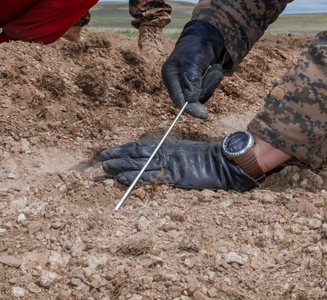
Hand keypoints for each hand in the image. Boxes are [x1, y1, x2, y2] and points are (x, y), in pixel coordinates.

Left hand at [101, 140, 256, 191]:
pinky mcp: (173, 177)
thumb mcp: (187, 153)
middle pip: (136, 154)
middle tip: (102, 158)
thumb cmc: (209, 158)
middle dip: (118, 156)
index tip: (110, 150)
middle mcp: (165, 153)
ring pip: (139, 164)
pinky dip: (135, 178)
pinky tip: (122, 179)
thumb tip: (157, 158)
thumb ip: (172, 155)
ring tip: (106, 167)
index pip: (141, 146)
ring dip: (121, 166)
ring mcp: (169, 165)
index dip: (124, 148)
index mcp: (168, 147)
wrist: (224, 163)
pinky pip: (150, 178)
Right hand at [162, 19, 225, 118]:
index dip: (190, 108)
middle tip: (215, 72)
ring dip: (211, 82)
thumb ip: (191, 81)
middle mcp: (177, 81)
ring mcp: (188, 82)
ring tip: (215, 67)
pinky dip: (213, 80)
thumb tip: (191, 100)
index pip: (178, 99)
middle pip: (192, 99)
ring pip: (202, 95)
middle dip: (206, 87)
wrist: (208, 36)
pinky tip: (215, 68)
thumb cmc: (197, 47)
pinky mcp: (198, 82)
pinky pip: (207, 89)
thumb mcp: (193, 62)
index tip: (204, 115)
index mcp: (170, 76)